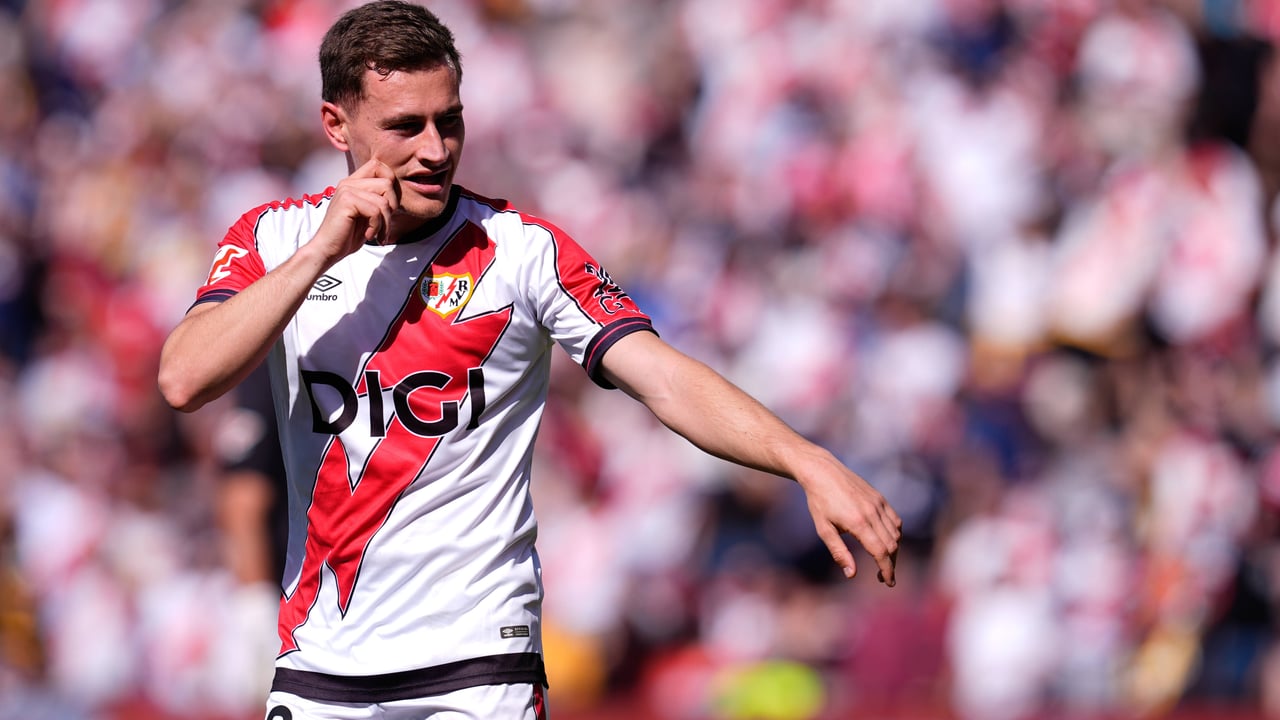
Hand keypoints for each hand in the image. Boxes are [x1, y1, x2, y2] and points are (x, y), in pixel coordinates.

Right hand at [311, 156, 399, 262]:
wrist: (328, 250)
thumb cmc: (348, 234)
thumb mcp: (367, 214)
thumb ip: (378, 199)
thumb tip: (397, 191)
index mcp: (353, 182)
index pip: (378, 165)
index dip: (391, 183)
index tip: (388, 206)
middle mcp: (349, 183)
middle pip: (387, 183)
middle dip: (392, 207)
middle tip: (384, 224)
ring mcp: (346, 190)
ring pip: (383, 200)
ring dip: (385, 222)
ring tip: (377, 234)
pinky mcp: (346, 201)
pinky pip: (375, 211)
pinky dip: (377, 227)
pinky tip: (368, 235)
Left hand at [797, 455, 901, 585]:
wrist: (822, 471)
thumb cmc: (819, 501)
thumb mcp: (824, 529)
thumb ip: (839, 552)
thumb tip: (852, 575)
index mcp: (858, 523)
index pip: (881, 552)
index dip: (887, 570)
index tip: (888, 582)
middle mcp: (872, 513)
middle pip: (892, 546)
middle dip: (890, 564)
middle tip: (882, 576)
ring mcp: (878, 504)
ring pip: (896, 534)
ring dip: (893, 550)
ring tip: (882, 560)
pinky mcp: (880, 498)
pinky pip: (895, 520)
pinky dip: (895, 534)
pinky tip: (885, 541)